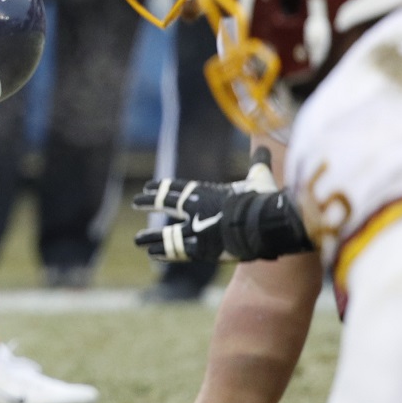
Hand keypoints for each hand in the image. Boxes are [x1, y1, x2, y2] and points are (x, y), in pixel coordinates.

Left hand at [135, 155, 307, 265]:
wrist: (263, 224)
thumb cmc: (263, 200)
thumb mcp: (259, 179)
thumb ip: (258, 165)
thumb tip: (265, 148)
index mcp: (206, 192)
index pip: (177, 189)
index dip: (162, 188)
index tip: (148, 187)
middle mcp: (196, 210)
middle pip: (166, 204)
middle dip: (151, 202)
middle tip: (136, 202)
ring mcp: (197, 231)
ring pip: (168, 234)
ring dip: (152, 237)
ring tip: (138, 240)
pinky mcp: (203, 251)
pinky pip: (178, 252)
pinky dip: (165, 252)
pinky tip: (153, 254)